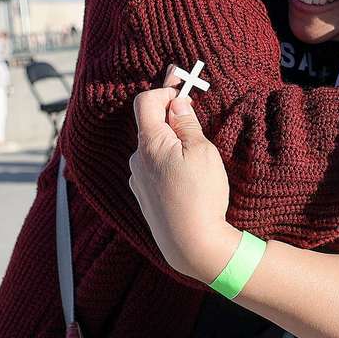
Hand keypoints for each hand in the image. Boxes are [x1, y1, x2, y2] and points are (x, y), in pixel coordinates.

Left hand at [129, 87, 240, 282]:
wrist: (192, 246)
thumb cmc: (200, 196)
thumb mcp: (201, 151)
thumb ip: (187, 123)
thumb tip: (176, 104)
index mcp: (149, 143)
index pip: (145, 101)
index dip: (165, 91)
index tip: (184, 94)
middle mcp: (137, 160)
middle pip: (149, 126)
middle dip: (171, 121)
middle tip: (196, 126)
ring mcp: (138, 181)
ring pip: (153, 150)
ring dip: (171, 146)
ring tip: (196, 162)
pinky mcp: (144, 198)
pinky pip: (154, 170)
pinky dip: (168, 166)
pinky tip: (187, 182)